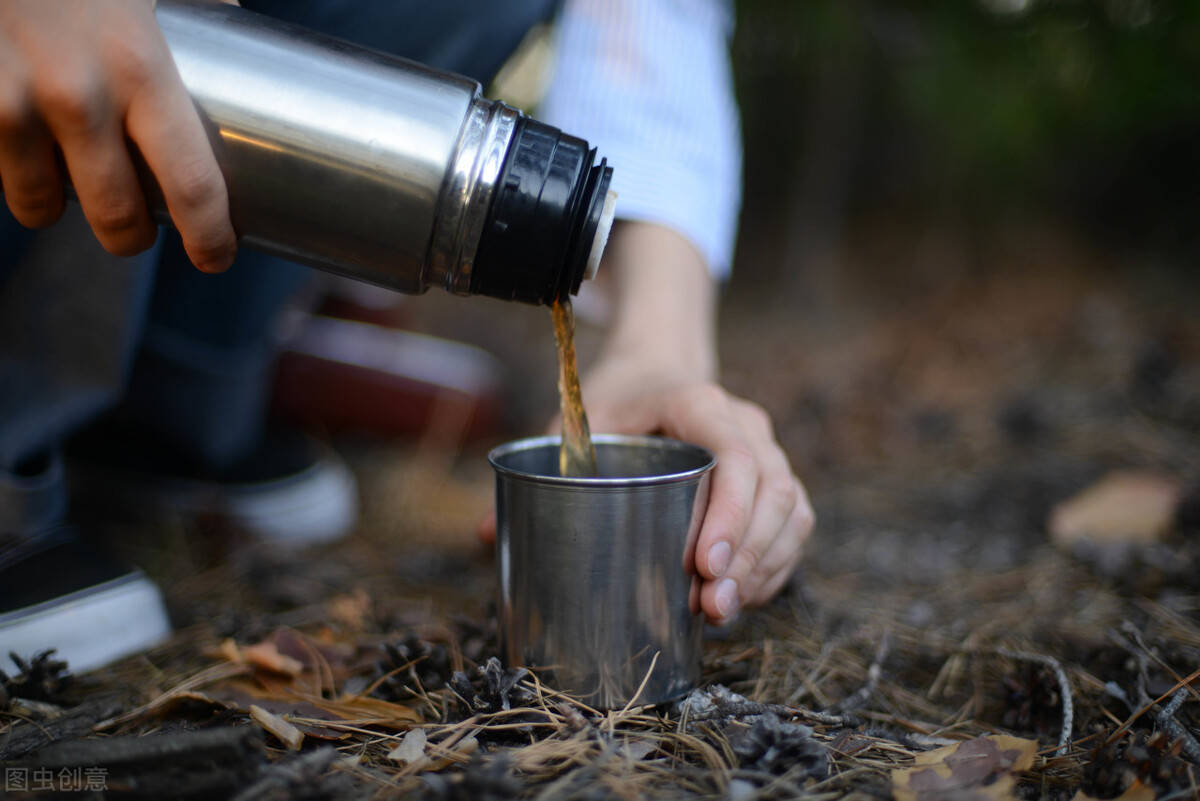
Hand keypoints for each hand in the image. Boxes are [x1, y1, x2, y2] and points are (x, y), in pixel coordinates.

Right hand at [0, 0, 235, 270]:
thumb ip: (194, 6)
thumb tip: (237, 29)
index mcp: (142, 66)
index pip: (192, 188)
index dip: (209, 238)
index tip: (215, 256)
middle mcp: (76, 97)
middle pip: (117, 219)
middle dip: (129, 234)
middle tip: (135, 226)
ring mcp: (6, 103)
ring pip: (37, 205)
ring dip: (54, 203)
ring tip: (67, 178)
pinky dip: (2, 165)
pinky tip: (14, 139)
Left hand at [478, 221, 812, 623]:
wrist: (656, 368)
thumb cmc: (612, 398)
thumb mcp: (572, 421)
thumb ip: (537, 471)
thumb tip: (483, 535)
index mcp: (697, 402)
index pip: (734, 452)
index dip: (729, 511)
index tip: (704, 565)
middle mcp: (745, 422)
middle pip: (771, 490)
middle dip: (747, 556)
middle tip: (710, 606)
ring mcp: (766, 449)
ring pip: (789, 510)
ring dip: (764, 567)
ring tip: (721, 612)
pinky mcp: (774, 477)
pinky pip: (794, 523)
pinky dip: (776, 564)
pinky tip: (743, 597)